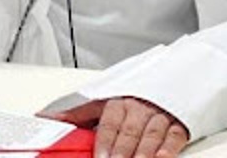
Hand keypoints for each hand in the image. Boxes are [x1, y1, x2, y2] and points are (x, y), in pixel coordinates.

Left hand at [42, 97, 188, 157]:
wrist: (170, 77)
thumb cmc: (133, 96)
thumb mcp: (104, 100)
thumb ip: (79, 112)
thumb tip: (47, 117)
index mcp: (119, 101)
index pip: (109, 122)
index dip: (104, 141)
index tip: (101, 157)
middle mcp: (139, 107)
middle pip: (129, 131)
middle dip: (122, 151)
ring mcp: (160, 114)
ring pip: (151, 134)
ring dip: (144, 152)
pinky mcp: (179, 122)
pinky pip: (174, 135)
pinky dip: (168, 146)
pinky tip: (162, 156)